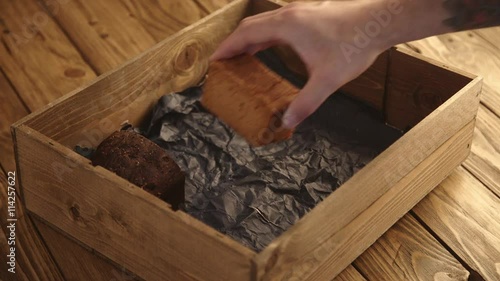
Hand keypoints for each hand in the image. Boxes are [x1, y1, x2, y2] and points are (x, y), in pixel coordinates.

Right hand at [211, 1, 391, 128]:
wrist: (380, 21)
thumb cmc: (355, 45)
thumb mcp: (328, 80)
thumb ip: (306, 103)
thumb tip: (288, 122)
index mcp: (286, 26)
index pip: (245, 34)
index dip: (226, 48)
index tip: (214, 61)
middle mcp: (289, 14)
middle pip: (250, 26)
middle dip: (234, 44)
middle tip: (224, 63)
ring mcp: (299, 12)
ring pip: (264, 23)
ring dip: (249, 39)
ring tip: (241, 57)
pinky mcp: (309, 15)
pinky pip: (277, 24)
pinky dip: (265, 36)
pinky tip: (269, 48)